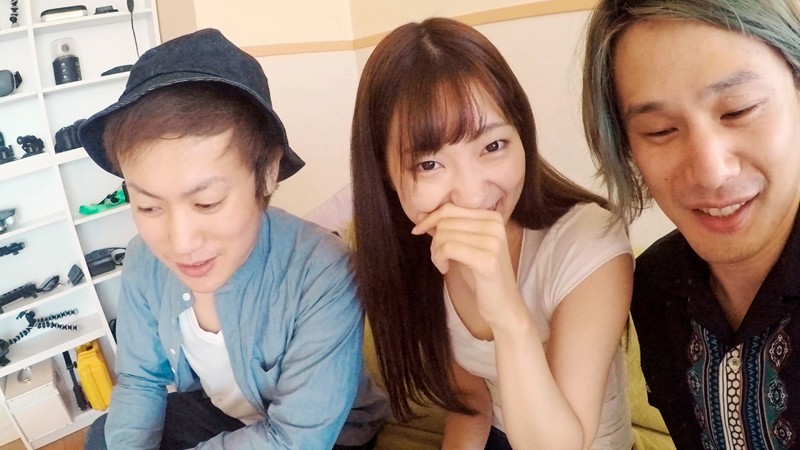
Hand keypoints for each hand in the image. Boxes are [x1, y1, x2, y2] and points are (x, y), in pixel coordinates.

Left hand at [411, 204, 523, 326]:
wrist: (503, 306)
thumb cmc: (481, 276)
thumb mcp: (464, 246)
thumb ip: (447, 229)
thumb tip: (420, 215)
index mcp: (492, 217)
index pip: (450, 208)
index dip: (430, 219)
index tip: (418, 232)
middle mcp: (495, 225)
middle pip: (445, 222)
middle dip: (434, 240)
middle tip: (439, 258)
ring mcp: (493, 241)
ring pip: (443, 235)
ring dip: (435, 252)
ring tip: (443, 265)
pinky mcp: (487, 259)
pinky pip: (448, 248)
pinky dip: (439, 259)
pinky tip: (445, 270)